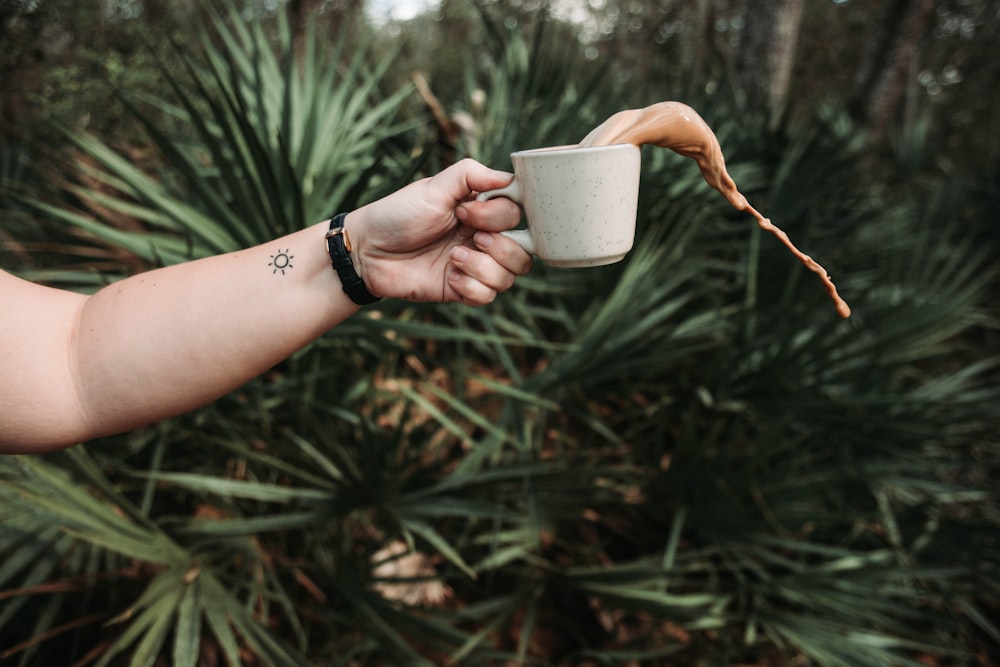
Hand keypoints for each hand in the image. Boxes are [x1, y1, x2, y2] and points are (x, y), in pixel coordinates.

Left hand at [348, 158, 531, 304]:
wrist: (367, 250)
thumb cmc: (397, 214)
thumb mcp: (433, 187)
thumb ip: (470, 175)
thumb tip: (510, 178)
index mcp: (481, 211)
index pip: (518, 215)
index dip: (500, 216)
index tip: (466, 212)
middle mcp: (483, 238)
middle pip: (524, 251)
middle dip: (500, 246)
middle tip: (469, 238)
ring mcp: (474, 266)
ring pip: (510, 276)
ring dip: (483, 268)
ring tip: (453, 259)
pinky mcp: (461, 290)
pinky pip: (488, 297)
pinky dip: (471, 287)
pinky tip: (449, 276)